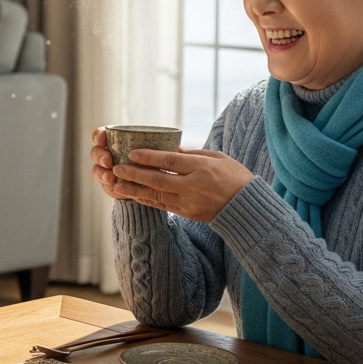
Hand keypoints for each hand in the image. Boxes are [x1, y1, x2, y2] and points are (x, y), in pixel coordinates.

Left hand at [89, 127, 252, 222]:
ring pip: (156, 195)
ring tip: (116, 184)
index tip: (132, 153)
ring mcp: (188, 202)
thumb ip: (194, 154)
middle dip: (135, 174)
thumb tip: (172, 150)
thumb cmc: (235, 177)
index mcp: (202, 169)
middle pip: (158, 180)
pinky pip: (161, 206)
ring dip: (134, 189)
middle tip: (116, 168)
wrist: (246, 207)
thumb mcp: (218, 157)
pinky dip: (145, 200)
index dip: (150, 157)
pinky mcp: (186, 213)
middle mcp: (193, 187)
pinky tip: (132, 195)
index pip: (170, 162)